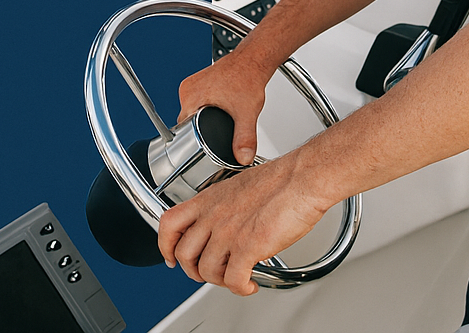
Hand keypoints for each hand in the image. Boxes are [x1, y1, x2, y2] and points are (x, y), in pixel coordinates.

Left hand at [156, 152, 332, 294]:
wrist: (302, 178)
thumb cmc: (281, 180)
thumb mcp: (238, 186)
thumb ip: (224, 206)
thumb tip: (224, 223)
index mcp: (209, 199)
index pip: (169, 223)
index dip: (165, 245)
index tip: (171, 256)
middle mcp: (214, 216)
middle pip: (185, 254)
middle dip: (195, 271)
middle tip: (209, 274)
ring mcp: (228, 232)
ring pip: (207, 270)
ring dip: (221, 281)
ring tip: (236, 279)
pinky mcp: (247, 247)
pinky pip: (233, 280)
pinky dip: (241, 289)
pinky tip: (250, 284)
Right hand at [175, 49, 270, 163]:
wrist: (253, 61)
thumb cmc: (247, 77)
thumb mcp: (246, 112)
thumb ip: (245, 138)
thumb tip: (243, 157)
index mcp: (191, 95)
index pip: (182, 127)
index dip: (192, 139)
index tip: (201, 146)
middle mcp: (188, 88)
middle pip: (187, 120)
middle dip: (199, 129)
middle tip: (214, 134)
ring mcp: (193, 84)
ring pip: (192, 111)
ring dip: (202, 119)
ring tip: (216, 122)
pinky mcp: (200, 83)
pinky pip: (197, 102)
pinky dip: (206, 109)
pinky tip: (217, 111)